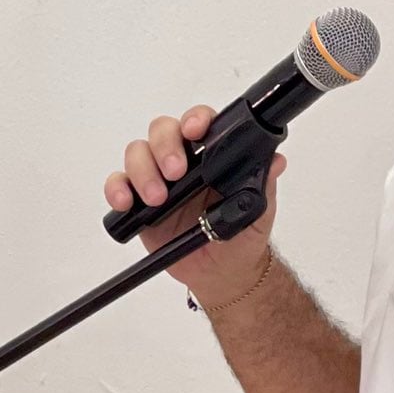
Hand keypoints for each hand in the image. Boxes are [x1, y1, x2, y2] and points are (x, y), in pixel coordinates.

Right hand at [103, 106, 285, 308]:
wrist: (223, 273)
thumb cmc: (243, 236)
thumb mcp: (260, 210)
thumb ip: (264, 183)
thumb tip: (276, 161)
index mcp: (211, 154)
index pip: (199, 122)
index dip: (195, 119)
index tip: (196, 131)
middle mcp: (182, 160)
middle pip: (162, 130)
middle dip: (165, 146)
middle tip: (175, 173)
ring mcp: (157, 178)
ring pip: (137, 152)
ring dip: (142, 170)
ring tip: (157, 199)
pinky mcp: (137, 202)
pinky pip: (119, 184)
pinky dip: (117, 189)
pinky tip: (124, 203)